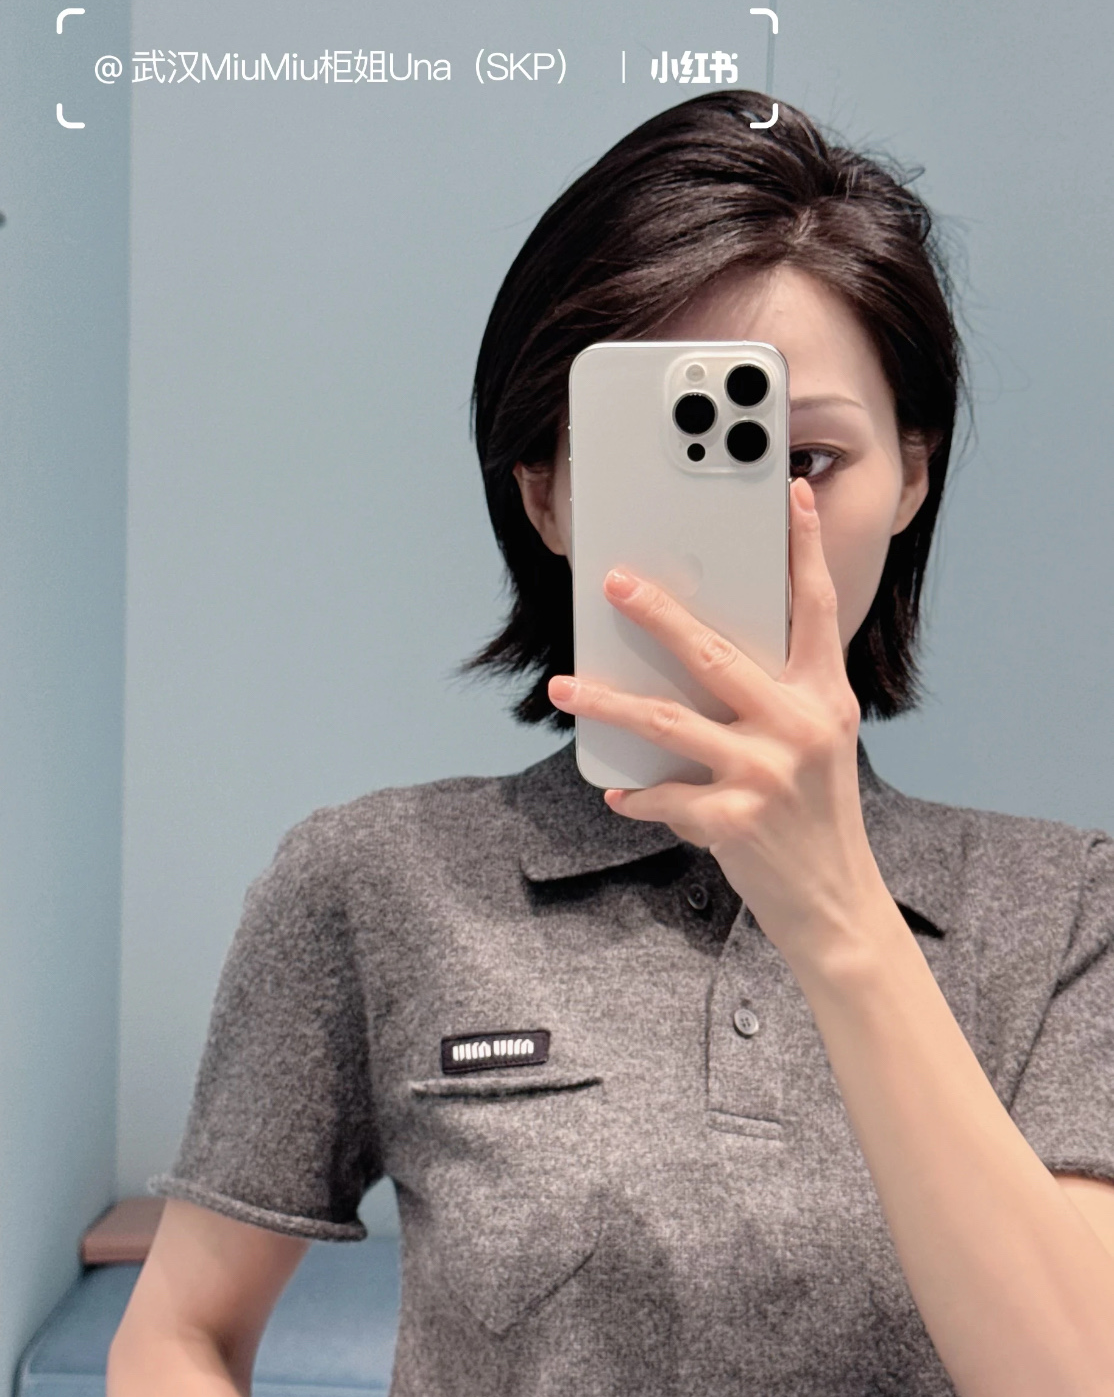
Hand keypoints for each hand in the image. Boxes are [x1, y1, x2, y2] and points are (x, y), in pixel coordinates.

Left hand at [547, 478, 888, 967]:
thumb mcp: (815, 744)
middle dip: (659, 613)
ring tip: (564, 686)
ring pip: (666, 720)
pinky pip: (663, 795)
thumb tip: (694, 658)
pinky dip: (636, 796)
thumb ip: (773, 698)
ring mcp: (765, 772)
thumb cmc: (814, 814)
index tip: (786, 496)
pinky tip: (618, 793)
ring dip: (606, 702)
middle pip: (716, 653)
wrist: (833, 901)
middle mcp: (799, 726)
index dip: (802, 550)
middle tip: (614, 583)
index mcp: (824, 698)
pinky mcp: (734, 819)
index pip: (815, 609)